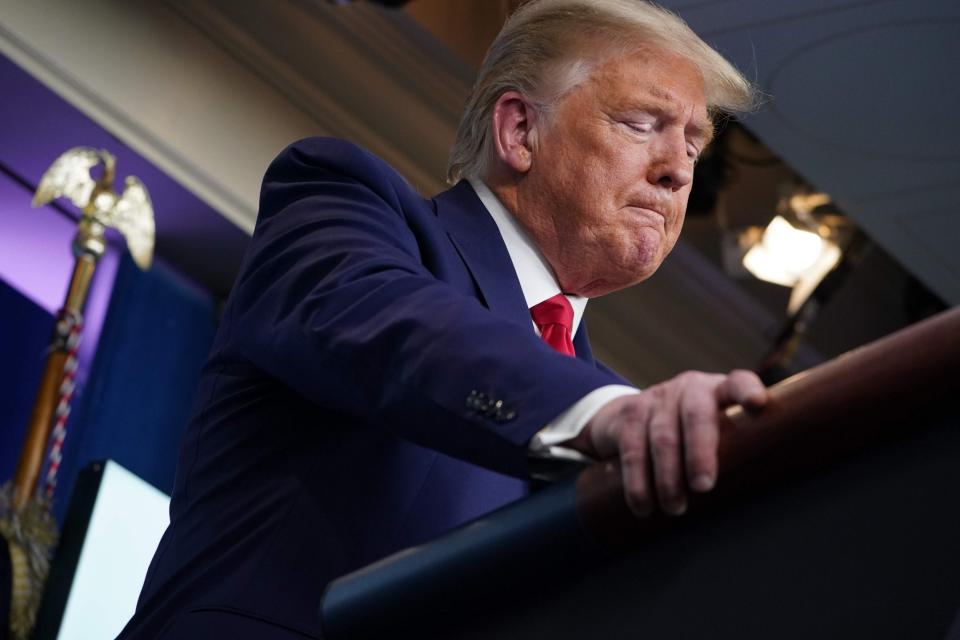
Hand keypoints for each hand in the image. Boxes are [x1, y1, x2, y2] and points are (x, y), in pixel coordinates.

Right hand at [568, 370, 766, 516]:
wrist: (631, 417)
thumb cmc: (690, 436)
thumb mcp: (715, 431)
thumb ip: (735, 449)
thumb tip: (756, 499)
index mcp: (720, 390)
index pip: (738, 383)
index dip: (747, 391)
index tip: (757, 404)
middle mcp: (690, 387)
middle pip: (696, 414)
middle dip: (700, 452)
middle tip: (703, 487)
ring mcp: (658, 397)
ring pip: (663, 436)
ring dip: (668, 476)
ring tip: (675, 508)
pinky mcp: (630, 412)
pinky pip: (632, 447)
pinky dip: (637, 480)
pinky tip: (643, 504)